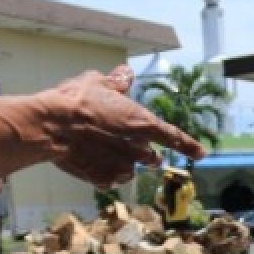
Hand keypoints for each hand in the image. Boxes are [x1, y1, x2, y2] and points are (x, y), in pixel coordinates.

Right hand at [41, 65, 205, 186]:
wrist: (52, 126)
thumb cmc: (76, 101)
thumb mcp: (98, 82)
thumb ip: (117, 83)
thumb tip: (126, 74)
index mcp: (142, 123)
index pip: (172, 136)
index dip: (188, 146)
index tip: (201, 154)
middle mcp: (137, 149)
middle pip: (150, 156)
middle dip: (145, 153)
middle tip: (129, 144)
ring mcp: (121, 167)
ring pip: (129, 169)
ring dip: (122, 162)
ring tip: (100, 149)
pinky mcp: (104, 179)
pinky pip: (110, 178)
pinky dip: (104, 172)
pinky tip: (89, 160)